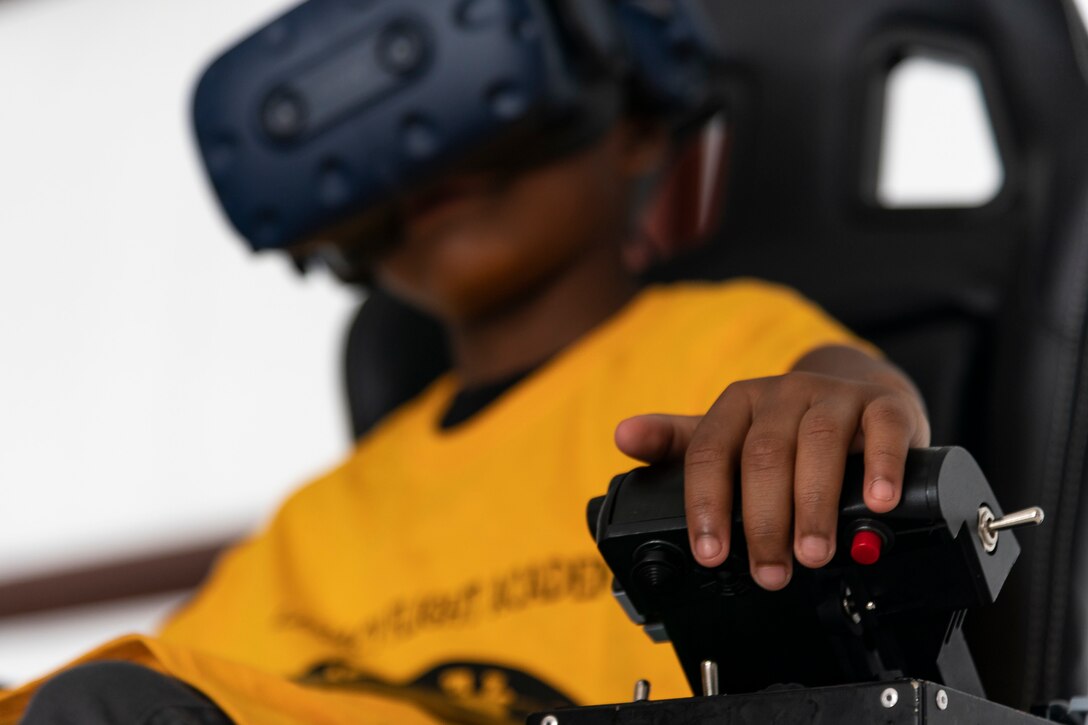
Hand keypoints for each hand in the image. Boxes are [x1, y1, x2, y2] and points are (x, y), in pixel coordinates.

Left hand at [614, 346, 929, 590]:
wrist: (858, 393)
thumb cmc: (786, 426)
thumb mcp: (729, 432)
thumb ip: (678, 443)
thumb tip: (624, 437)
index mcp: (738, 404)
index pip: (710, 452)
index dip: (707, 506)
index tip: (711, 553)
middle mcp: (783, 394)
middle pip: (764, 456)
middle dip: (763, 521)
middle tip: (769, 572)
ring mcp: (834, 397)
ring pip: (818, 444)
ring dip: (814, 506)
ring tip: (812, 553)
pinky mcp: (883, 407)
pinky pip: (882, 430)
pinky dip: (880, 467)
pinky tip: (877, 502)